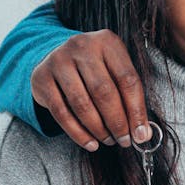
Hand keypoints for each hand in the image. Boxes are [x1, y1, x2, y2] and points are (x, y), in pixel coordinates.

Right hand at [31, 29, 151, 151]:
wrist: (55, 53)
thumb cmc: (93, 65)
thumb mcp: (114, 68)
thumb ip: (129, 95)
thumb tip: (142, 132)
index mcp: (107, 42)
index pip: (127, 79)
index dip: (136, 109)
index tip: (141, 133)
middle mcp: (82, 47)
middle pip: (104, 92)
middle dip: (117, 122)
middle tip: (125, 140)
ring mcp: (59, 61)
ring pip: (82, 104)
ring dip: (98, 129)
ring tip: (108, 140)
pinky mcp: (42, 78)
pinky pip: (61, 112)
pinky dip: (78, 133)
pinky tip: (90, 143)